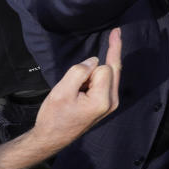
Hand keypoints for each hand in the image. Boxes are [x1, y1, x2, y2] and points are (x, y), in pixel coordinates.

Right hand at [29, 28, 122, 151]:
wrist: (51, 138)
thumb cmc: (54, 116)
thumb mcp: (62, 91)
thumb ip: (79, 72)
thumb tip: (94, 60)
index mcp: (103, 100)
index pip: (103, 68)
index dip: (87, 68)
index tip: (75, 78)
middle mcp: (112, 102)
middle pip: (112, 68)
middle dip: (105, 58)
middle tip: (116, 31)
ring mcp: (111, 104)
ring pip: (109, 74)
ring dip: (95, 72)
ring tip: (77, 86)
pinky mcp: (107, 104)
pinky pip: (106, 81)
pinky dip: (97, 76)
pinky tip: (86, 82)